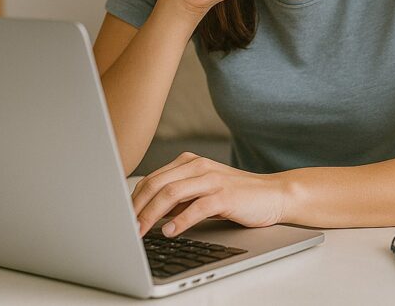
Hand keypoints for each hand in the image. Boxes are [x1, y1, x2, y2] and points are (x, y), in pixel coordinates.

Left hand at [131, 152, 288, 236]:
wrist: (273, 194)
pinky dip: (180, 221)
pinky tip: (170, 232)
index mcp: (189, 162)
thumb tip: (147, 213)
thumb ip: (178, 198)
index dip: (133, 200)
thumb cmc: (236, 195)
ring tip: (140, 232)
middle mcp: (198, 166)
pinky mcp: (225, 195)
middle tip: (125, 229)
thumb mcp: (202, 192)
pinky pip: (197, 207)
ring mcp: (212, 179)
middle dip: (136, 208)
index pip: (151, 179)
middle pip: (156, 185)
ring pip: (171, 194)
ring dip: (151, 215)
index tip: (121, 219)